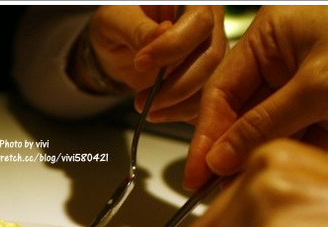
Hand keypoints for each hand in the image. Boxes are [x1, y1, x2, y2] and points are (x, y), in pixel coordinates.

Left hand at [78, 5, 226, 122]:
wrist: (116, 49)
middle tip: (142, 99)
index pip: (199, 20)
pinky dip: (183, 113)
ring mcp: (211, 51)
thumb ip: (138, 28)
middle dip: (177, 85)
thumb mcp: (116, 21)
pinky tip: (160, 114)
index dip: (174, 45)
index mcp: (190, 0)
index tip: (142, 61)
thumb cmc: (117, 24)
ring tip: (146, 108)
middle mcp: (209, 22)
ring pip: (212, 82)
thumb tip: (163, 33)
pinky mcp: (207, 78)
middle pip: (211, 55)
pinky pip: (206, 100)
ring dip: (179, 103)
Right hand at [185, 5, 327, 188]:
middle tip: (210, 186)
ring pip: (264, 132)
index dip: (207, 133)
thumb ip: (264, 123)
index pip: (223, 90)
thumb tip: (221, 154)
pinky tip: (271, 178)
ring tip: (236, 190)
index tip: (198, 169)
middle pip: (239, 114)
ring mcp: (304, 89)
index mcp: (271, 35)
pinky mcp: (326, 113)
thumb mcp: (319, 84)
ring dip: (253, 160)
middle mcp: (283, 61)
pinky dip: (283, 160)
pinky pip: (292, 140)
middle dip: (227, 150)